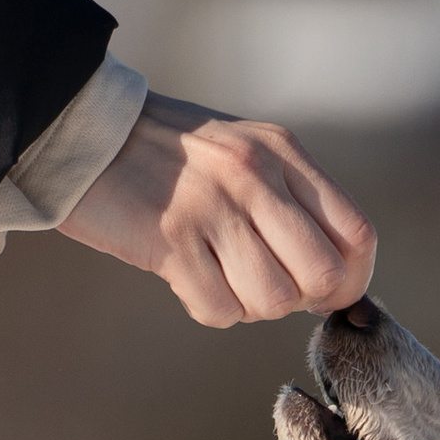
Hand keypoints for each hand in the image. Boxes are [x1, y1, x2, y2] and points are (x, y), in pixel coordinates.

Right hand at [59, 93, 375, 326]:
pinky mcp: (171, 239)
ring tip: (219, 276)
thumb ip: (289, 199)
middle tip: (262, 285)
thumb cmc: (165, 155)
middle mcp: (257, 175)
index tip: (320, 291)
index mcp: (282, 153)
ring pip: (274, 300)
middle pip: (322, 276)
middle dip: (299, 299)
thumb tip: (329, 277)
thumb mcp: (242, 153)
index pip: (357, 235)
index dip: (350, 280)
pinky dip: (209, 307)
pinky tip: (187, 276)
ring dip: (250, 305)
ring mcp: (215, 206)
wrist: (82, 129)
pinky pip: (220, 310)